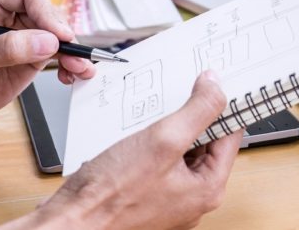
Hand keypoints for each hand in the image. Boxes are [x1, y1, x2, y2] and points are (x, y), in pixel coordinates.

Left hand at [0, 0, 94, 124]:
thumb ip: (8, 49)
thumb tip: (48, 42)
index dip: (48, 15)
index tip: (59, 38)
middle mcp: (10, 12)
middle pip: (51, 15)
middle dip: (65, 37)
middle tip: (74, 57)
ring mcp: (24, 34)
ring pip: (60, 36)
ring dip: (74, 52)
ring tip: (80, 69)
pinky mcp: (33, 53)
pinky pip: (60, 54)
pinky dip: (71, 64)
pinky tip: (74, 75)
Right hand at [25, 72, 242, 229]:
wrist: (68, 224)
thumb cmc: (110, 196)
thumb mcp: (163, 140)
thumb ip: (198, 110)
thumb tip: (217, 86)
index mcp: (207, 188)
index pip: (230, 136)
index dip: (223, 106)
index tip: (215, 82)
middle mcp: (192, 197)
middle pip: (206, 143)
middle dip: (193, 116)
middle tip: (180, 92)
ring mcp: (169, 198)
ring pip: (180, 151)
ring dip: (169, 129)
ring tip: (153, 114)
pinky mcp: (147, 195)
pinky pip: (159, 162)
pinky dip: (151, 144)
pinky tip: (136, 133)